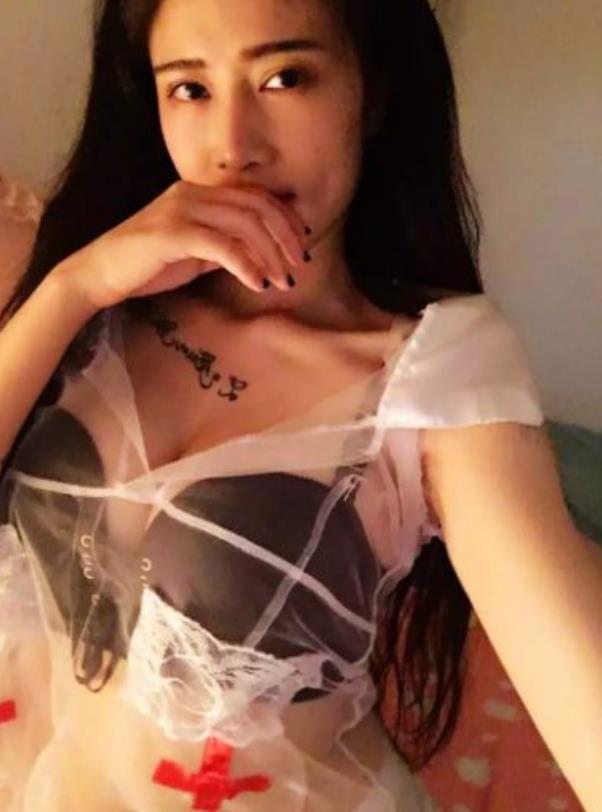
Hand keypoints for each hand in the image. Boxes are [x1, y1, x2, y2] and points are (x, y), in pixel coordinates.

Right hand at [59, 180, 308, 310]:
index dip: (285, 218)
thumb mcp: (196, 252)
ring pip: (244, 224)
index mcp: (199, 191)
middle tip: (298, 267)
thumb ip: (226, 245)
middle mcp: (192, 193)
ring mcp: (181, 209)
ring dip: (270, 255)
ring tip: (283, 282)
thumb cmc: (148, 265)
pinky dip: (246, 265)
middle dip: (285, 237)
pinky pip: (221, 245)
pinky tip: (257, 284)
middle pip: (257, 206)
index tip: (301, 246)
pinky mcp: (171, 233)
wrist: (100, 273)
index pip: (255, 196)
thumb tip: (261, 254)